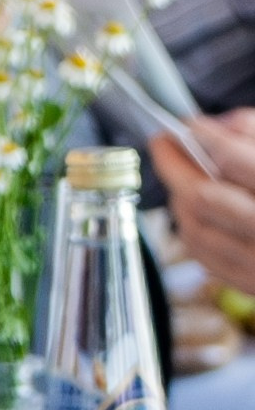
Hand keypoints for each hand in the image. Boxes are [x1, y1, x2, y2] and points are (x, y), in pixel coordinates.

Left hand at [155, 112, 254, 298]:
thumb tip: (219, 127)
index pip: (233, 160)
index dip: (206, 136)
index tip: (191, 123)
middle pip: (203, 197)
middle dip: (174, 165)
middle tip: (163, 142)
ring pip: (196, 229)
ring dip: (179, 197)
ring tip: (179, 175)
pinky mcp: (254, 286)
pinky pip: (204, 257)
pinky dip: (192, 229)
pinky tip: (195, 210)